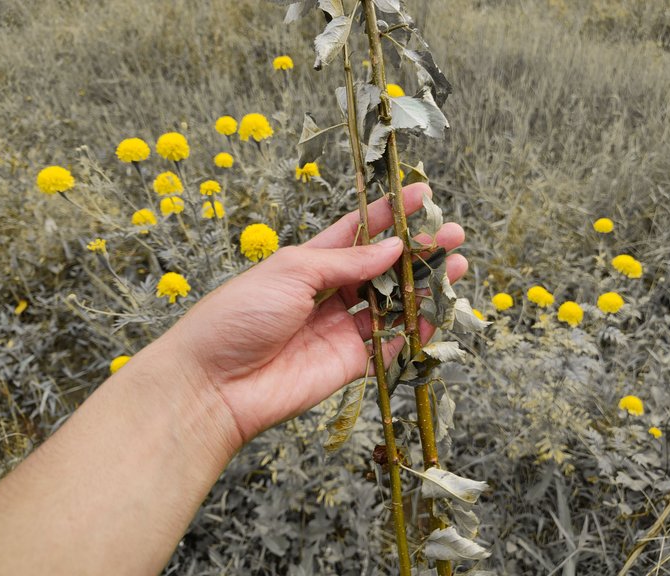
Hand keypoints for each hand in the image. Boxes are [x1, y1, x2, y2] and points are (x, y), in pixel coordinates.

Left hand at [169, 183, 466, 443]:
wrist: (213, 384)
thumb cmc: (240, 315)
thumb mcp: (292, 271)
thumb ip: (347, 261)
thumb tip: (393, 247)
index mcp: (310, 263)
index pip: (358, 232)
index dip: (390, 213)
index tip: (422, 194)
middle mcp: (329, 294)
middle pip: (383, 268)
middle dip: (418, 251)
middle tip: (452, 234)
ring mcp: (341, 330)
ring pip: (393, 304)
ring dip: (425, 287)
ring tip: (456, 266)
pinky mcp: (350, 364)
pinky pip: (391, 345)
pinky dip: (416, 331)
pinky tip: (439, 311)